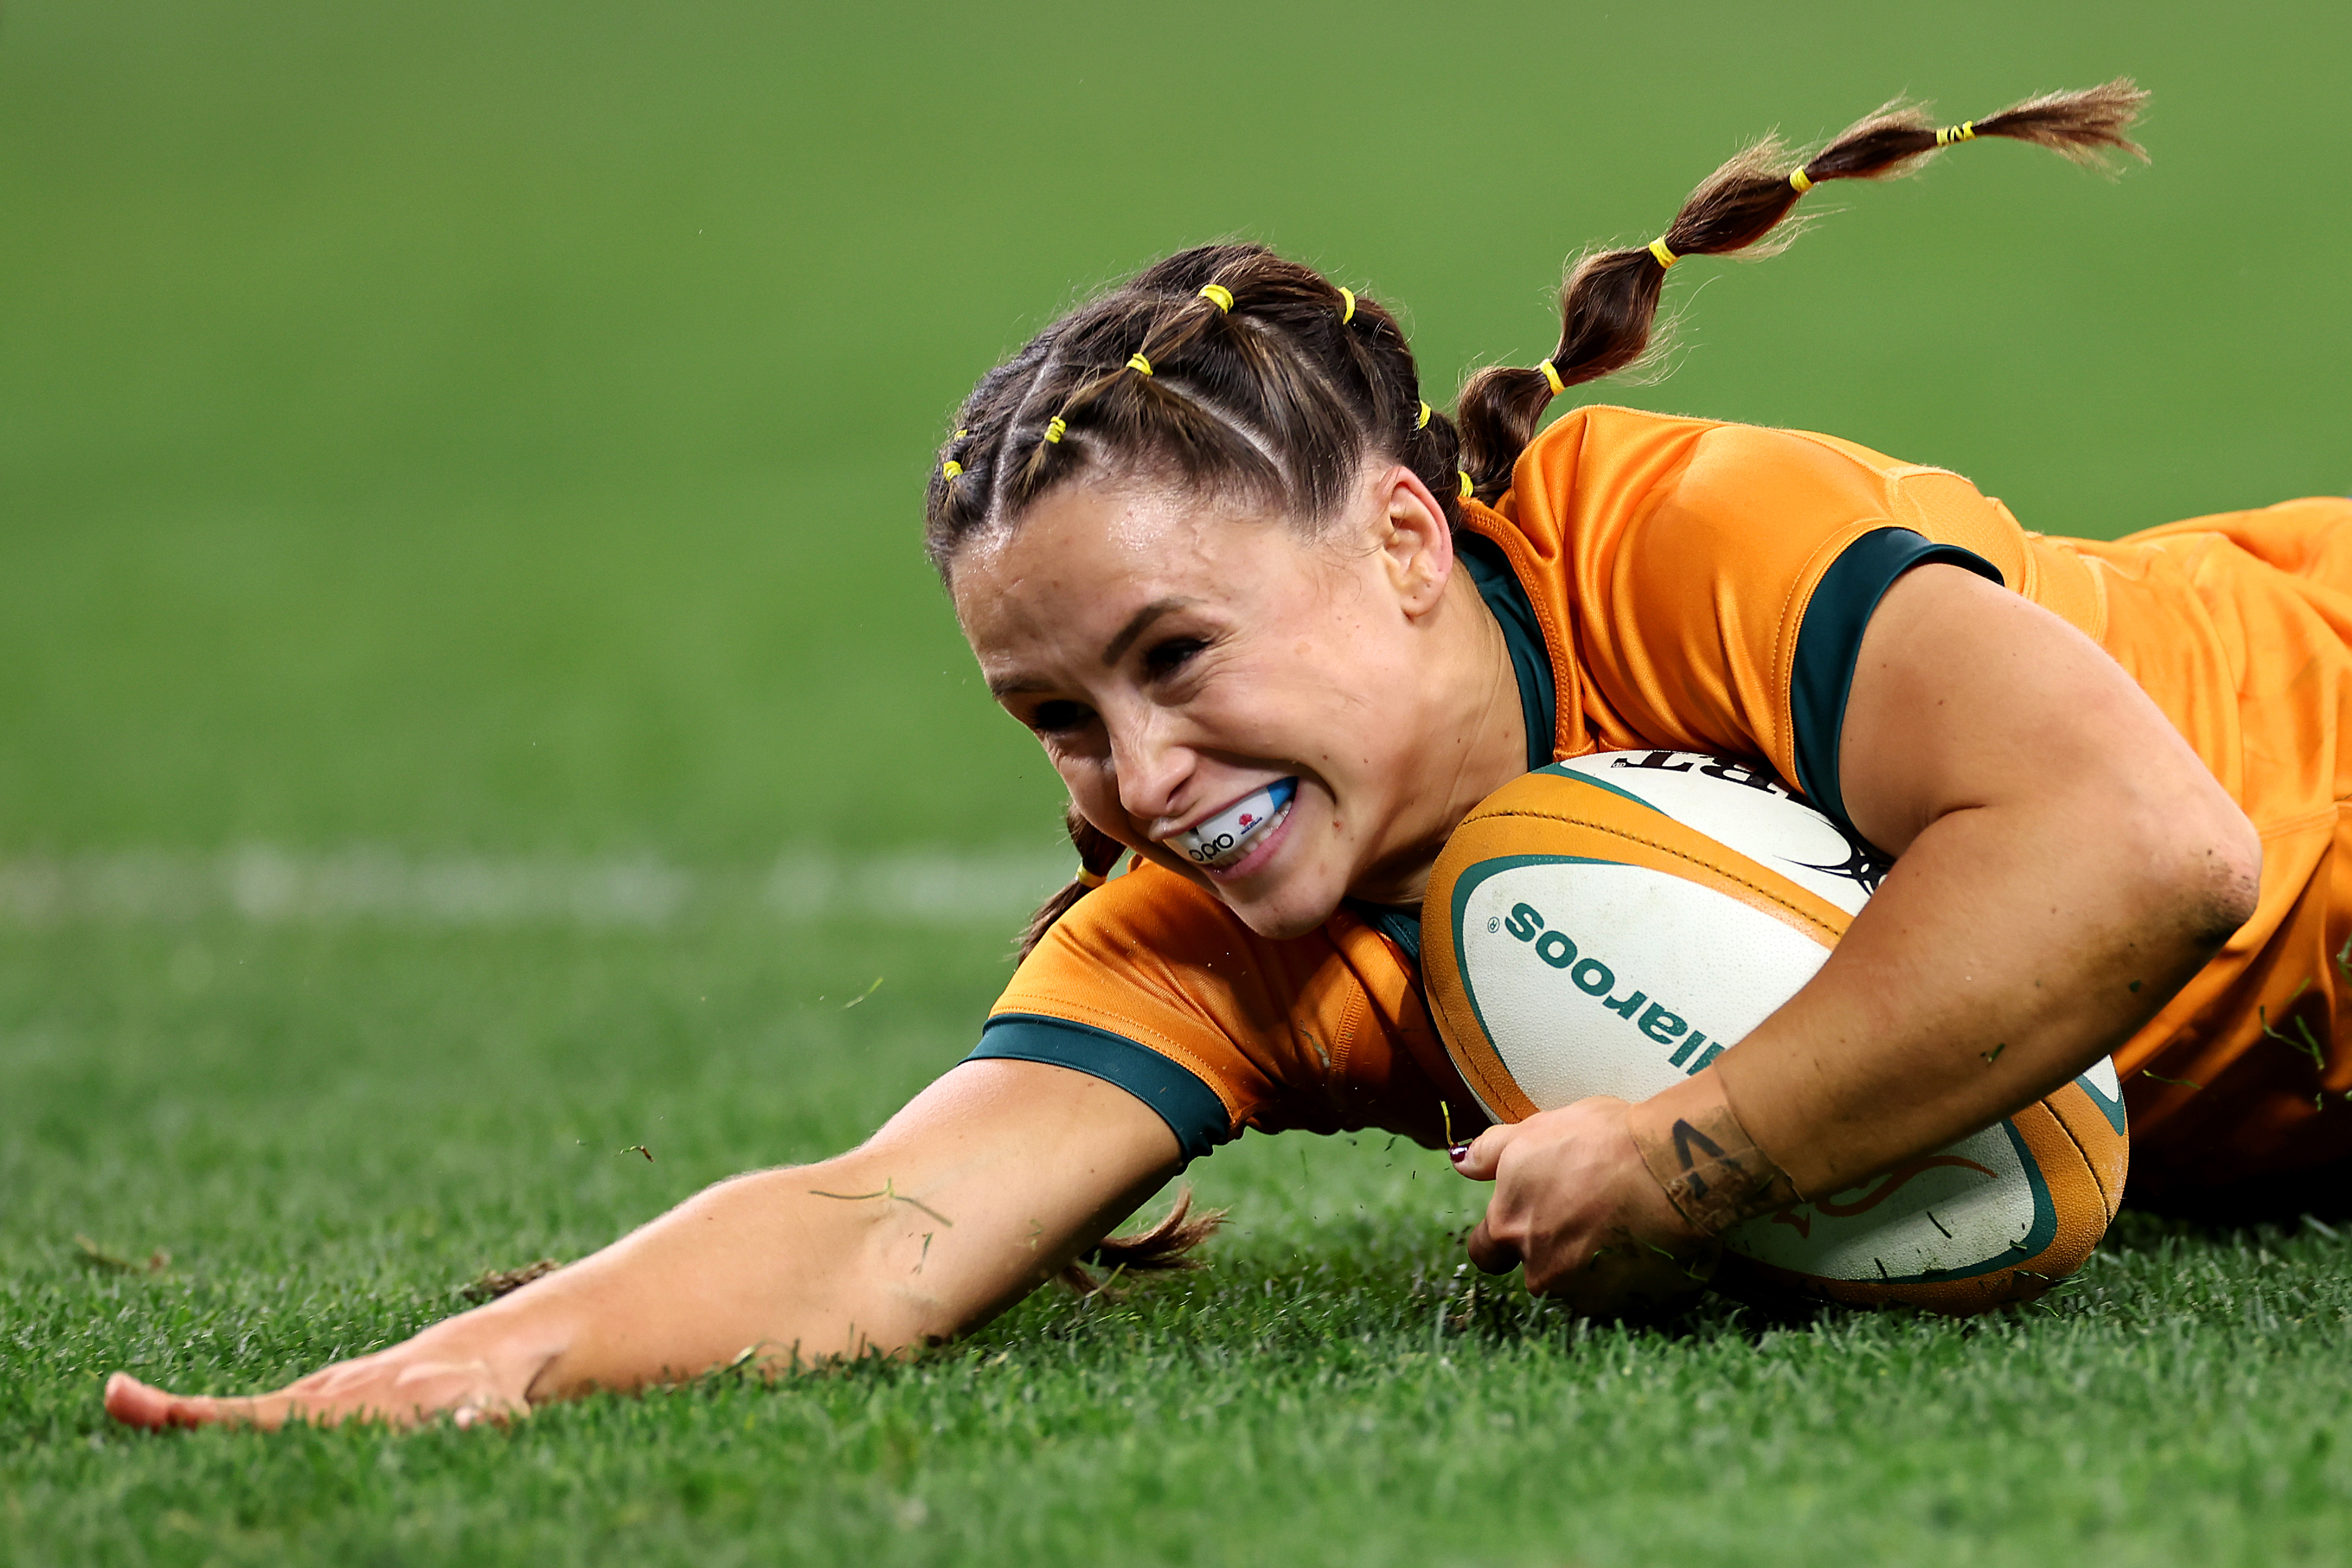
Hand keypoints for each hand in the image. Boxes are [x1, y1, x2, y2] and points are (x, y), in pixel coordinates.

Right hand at [104, 1319, 542, 1431]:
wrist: (482, 1356)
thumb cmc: (485, 1391)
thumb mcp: (490, 1409)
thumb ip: (483, 1421)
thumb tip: (478, 1425)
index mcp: (349, 1404)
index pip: (265, 1415)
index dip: (204, 1412)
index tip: (135, 1395)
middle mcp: (324, 1395)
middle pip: (238, 1413)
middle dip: (174, 1411)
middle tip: (113, 1398)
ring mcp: (318, 1396)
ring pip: (245, 1415)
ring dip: (186, 1417)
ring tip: (123, 1407)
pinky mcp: (320, 1405)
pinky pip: (264, 1419)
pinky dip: (216, 1421)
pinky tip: (171, 1422)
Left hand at [1453, 1095, 1718, 1316]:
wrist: (1670, 1167)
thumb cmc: (1601, 1139)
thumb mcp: (1538, 1129)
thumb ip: (1492, 1151)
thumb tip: (1460, 1161)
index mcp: (1509, 1225)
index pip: (1485, 1251)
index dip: (1500, 1239)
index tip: (1524, 1221)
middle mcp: (1538, 1268)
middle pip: (1535, 1271)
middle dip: (1551, 1254)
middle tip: (1585, 1218)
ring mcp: (1583, 1292)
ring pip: (1578, 1287)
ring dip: (1592, 1267)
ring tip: (1623, 1226)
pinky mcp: (1626, 1306)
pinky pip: (1620, 1298)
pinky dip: (1628, 1279)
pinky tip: (1645, 1246)